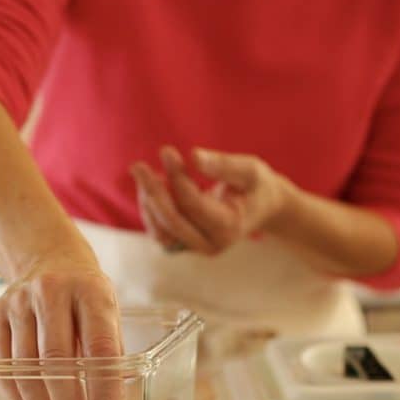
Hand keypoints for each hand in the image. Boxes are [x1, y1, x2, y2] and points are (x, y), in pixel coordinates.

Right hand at [0, 250, 122, 399]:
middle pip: (56, 361)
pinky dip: (20, 399)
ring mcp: (18, 302)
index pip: (98, 347)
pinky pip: (4, 367)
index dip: (102, 392)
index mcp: (91, 291)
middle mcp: (51, 291)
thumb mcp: (108, 314)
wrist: (49, 259)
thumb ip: (109, 357)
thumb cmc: (86, 297)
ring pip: (26, 368)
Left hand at [131, 146, 294, 254]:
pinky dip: (151, 209)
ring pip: (161, 230)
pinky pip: (159, 231)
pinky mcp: (185, 245)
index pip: (193, 204)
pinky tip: (153, 185)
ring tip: (145, 172)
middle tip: (138, 166)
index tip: (166, 151)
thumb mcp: (249, 170)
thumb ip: (223, 165)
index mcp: (230, 227)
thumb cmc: (255, 184)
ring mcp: (197, 248)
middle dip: (152, 192)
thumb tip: (193, 156)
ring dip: (148, 201)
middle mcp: (212, 244)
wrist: (262, 207)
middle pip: (173, 221)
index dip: (177, 177)